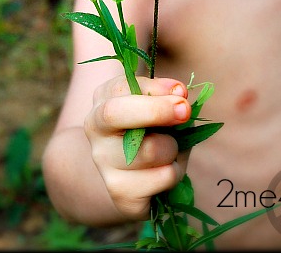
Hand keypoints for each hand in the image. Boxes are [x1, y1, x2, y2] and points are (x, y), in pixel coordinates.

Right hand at [84, 75, 191, 219]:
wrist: (131, 177)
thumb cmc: (151, 132)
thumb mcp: (157, 108)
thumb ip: (168, 97)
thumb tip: (179, 94)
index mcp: (103, 100)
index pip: (121, 88)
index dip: (154, 88)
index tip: (181, 92)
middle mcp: (95, 129)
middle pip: (116, 113)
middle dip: (156, 110)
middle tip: (185, 111)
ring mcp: (103, 163)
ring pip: (149, 149)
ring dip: (173, 147)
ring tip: (171, 149)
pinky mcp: (120, 193)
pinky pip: (162, 177)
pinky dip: (175, 171)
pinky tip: (165, 171)